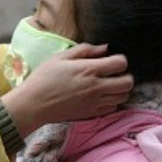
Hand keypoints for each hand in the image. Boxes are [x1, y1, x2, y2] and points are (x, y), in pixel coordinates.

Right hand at [1, 44, 132, 137]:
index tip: (110, 60)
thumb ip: (84, 50)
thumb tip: (104, 48)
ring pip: (123, 96)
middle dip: (124, 75)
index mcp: (88, 70)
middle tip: (112, 73)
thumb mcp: (60, 57)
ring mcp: (95, 103)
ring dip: (119, 89)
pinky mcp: (91, 114)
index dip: (119, 60)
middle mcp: (96, 87)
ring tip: (107, 85)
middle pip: (128, 82)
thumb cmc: (43, 78)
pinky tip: (100, 96)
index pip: (121, 64)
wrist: (33, 104)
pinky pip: (113, 108)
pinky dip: (111, 102)